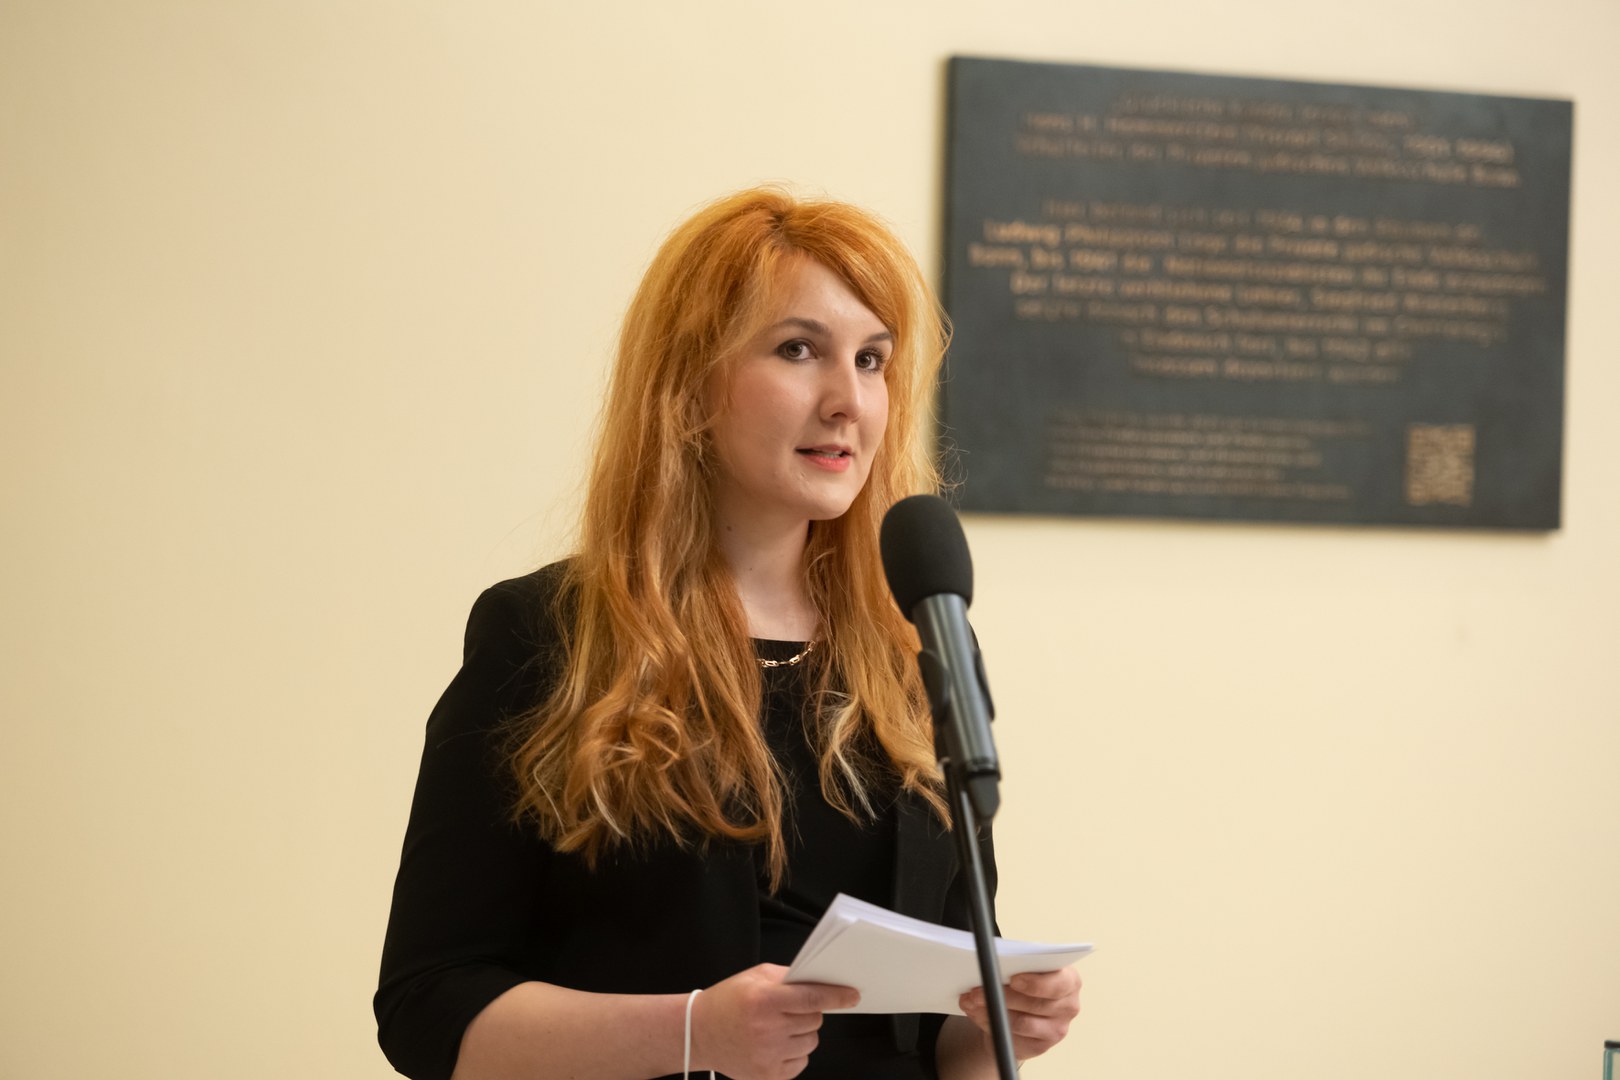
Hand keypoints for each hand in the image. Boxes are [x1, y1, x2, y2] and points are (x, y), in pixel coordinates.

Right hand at [692, 963, 859, 1078]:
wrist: (698, 1033)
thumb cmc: (728, 1001)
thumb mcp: (756, 977)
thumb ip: (789, 978)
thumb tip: (820, 982)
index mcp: (764, 1000)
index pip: (812, 998)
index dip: (837, 996)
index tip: (852, 995)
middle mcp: (766, 1029)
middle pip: (815, 1020)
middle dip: (808, 1013)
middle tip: (788, 1010)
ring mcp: (767, 1055)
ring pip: (811, 1042)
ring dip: (802, 1033)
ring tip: (778, 1028)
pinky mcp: (767, 1075)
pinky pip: (801, 1062)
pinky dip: (794, 1053)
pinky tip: (774, 1044)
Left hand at [958, 967, 1080, 1062]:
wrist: (1020, 1011)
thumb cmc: (1023, 982)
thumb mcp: (1024, 968)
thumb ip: (1015, 965)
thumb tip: (990, 965)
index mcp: (1070, 981)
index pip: (1059, 983)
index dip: (1036, 982)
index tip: (1014, 978)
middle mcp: (1068, 1006)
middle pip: (1035, 1004)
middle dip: (1002, 996)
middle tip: (977, 990)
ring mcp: (1057, 1029)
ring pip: (1021, 1022)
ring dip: (991, 1010)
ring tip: (971, 1001)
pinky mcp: (1040, 1046)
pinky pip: (1012, 1037)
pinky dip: (990, 1024)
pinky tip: (976, 1013)